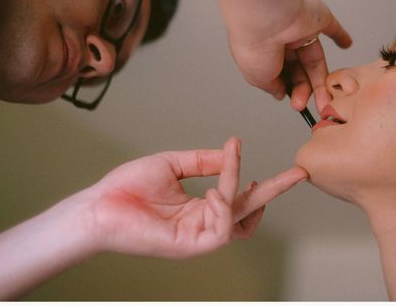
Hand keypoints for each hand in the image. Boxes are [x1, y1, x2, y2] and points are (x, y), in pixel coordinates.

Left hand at [86, 137, 306, 257]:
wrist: (98, 207)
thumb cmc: (127, 189)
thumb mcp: (173, 165)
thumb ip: (203, 161)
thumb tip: (230, 151)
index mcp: (200, 207)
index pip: (239, 198)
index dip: (256, 181)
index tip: (247, 149)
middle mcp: (204, 223)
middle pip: (250, 212)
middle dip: (275, 191)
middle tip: (298, 173)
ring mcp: (198, 237)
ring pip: (238, 219)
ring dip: (240, 190)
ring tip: (232, 166)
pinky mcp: (190, 246)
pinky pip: (220, 229)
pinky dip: (224, 207)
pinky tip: (216, 191)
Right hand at [228, 0, 351, 112]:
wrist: (266, 16)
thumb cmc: (254, 44)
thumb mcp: (258, 77)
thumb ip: (272, 86)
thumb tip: (280, 93)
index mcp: (264, 50)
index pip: (281, 73)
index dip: (289, 89)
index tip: (295, 102)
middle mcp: (281, 39)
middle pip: (300, 69)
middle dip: (304, 90)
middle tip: (306, 105)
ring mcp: (300, 29)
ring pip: (315, 58)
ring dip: (320, 81)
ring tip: (323, 101)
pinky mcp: (317, 18)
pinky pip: (332, 28)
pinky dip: (340, 36)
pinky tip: (346, 44)